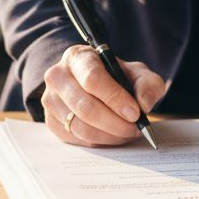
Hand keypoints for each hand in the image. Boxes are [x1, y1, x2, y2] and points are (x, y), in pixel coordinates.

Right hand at [41, 45, 166, 145]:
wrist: (95, 85)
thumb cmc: (116, 77)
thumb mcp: (137, 74)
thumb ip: (148, 84)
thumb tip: (144, 104)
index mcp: (77, 57)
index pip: (92, 79)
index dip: (115, 98)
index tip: (135, 114)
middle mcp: (57, 76)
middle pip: (85, 107)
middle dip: (115, 123)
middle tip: (134, 129)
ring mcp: (50, 100)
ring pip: (80, 127)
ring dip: (109, 135)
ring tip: (127, 133)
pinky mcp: (51, 121)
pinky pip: (76, 139)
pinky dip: (99, 142)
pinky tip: (112, 135)